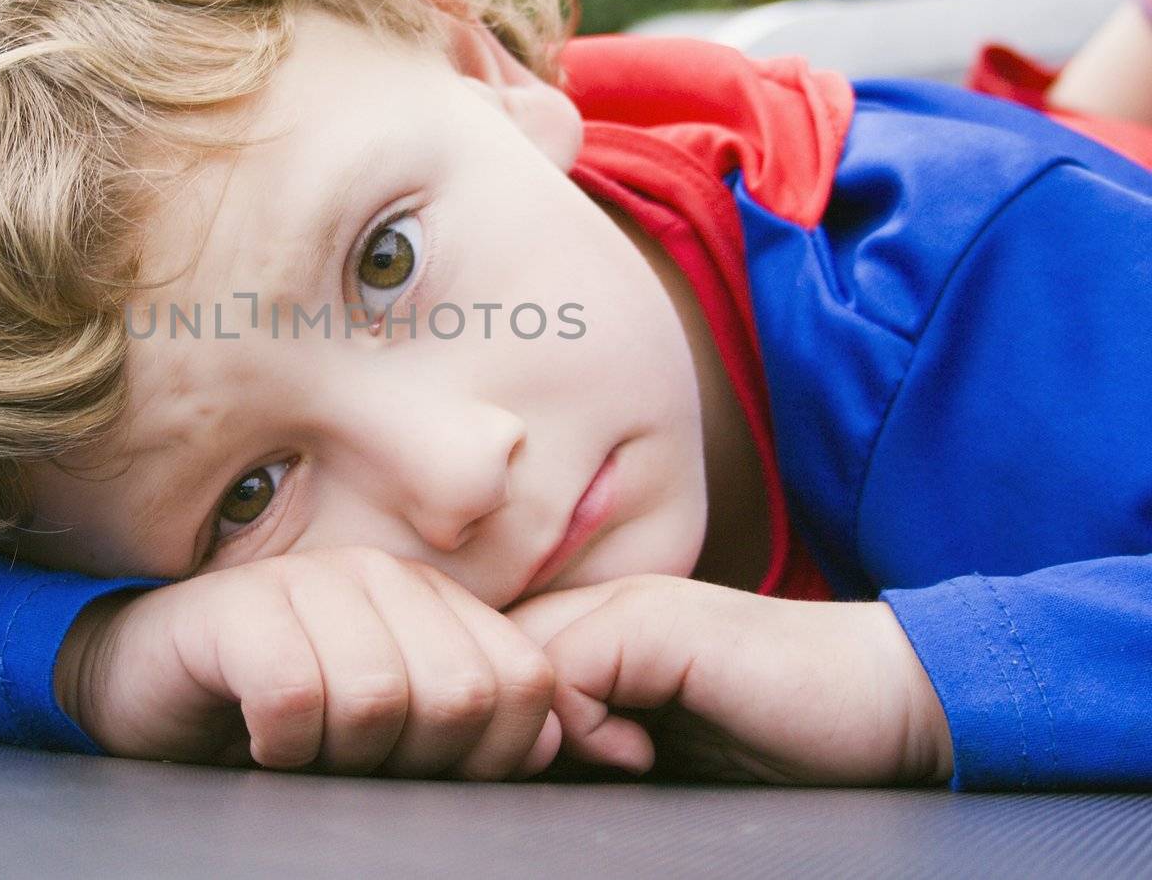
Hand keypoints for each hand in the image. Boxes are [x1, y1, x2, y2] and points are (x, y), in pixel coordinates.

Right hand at [56, 547, 561, 779]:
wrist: (148, 689)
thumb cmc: (278, 714)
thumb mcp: (390, 730)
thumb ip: (473, 729)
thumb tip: (543, 742)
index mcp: (432, 599)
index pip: (523, 683)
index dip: (488, 756)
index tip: (419, 771)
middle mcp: (379, 576)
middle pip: (459, 695)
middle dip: (411, 761)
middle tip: (350, 763)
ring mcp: (307, 581)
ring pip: (378, 700)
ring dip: (337, 757)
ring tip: (301, 749)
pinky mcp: (238, 610)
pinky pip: (296, 701)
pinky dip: (280, 747)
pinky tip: (256, 738)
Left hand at [505, 575, 952, 785]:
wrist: (888, 703)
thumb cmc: (778, 735)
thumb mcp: (655, 739)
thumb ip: (580, 728)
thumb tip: (492, 759)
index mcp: (593, 617)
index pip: (482, 653)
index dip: (488, 715)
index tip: (534, 771)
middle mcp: (599, 594)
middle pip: (480, 652)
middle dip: (501, 723)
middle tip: (563, 772)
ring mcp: (626, 599)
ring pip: (511, 664)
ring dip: (546, 733)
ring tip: (618, 760)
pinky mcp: (656, 621)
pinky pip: (564, 676)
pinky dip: (589, 733)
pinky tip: (647, 753)